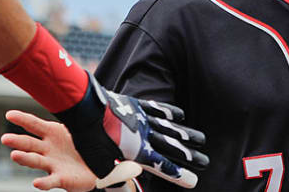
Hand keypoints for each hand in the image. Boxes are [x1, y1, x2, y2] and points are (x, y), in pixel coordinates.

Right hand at [2, 110, 140, 190]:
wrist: (96, 166)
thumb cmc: (82, 145)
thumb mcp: (78, 127)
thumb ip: (74, 115)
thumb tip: (77, 94)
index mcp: (51, 133)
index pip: (33, 124)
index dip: (22, 119)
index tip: (9, 115)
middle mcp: (47, 148)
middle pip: (29, 143)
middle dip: (17, 141)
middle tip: (5, 139)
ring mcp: (52, 164)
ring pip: (36, 160)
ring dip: (25, 158)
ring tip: (15, 155)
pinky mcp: (60, 178)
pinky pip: (51, 181)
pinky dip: (43, 183)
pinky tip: (36, 183)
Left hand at [54, 74, 207, 188]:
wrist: (83, 107)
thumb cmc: (89, 139)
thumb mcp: (101, 166)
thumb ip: (117, 178)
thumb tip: (130, 189)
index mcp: (138, 152)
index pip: (164, 167)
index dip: (179, 175)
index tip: (194, 181)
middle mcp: (145, 136)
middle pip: (173, 147)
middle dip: (190, 156)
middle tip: (205, 161)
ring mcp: (142, 119)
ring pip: (170, 128)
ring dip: (186, 134)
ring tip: (201, 140)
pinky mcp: (135, 105)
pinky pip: (157, 108)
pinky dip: (170, 112)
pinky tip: (180, 116)